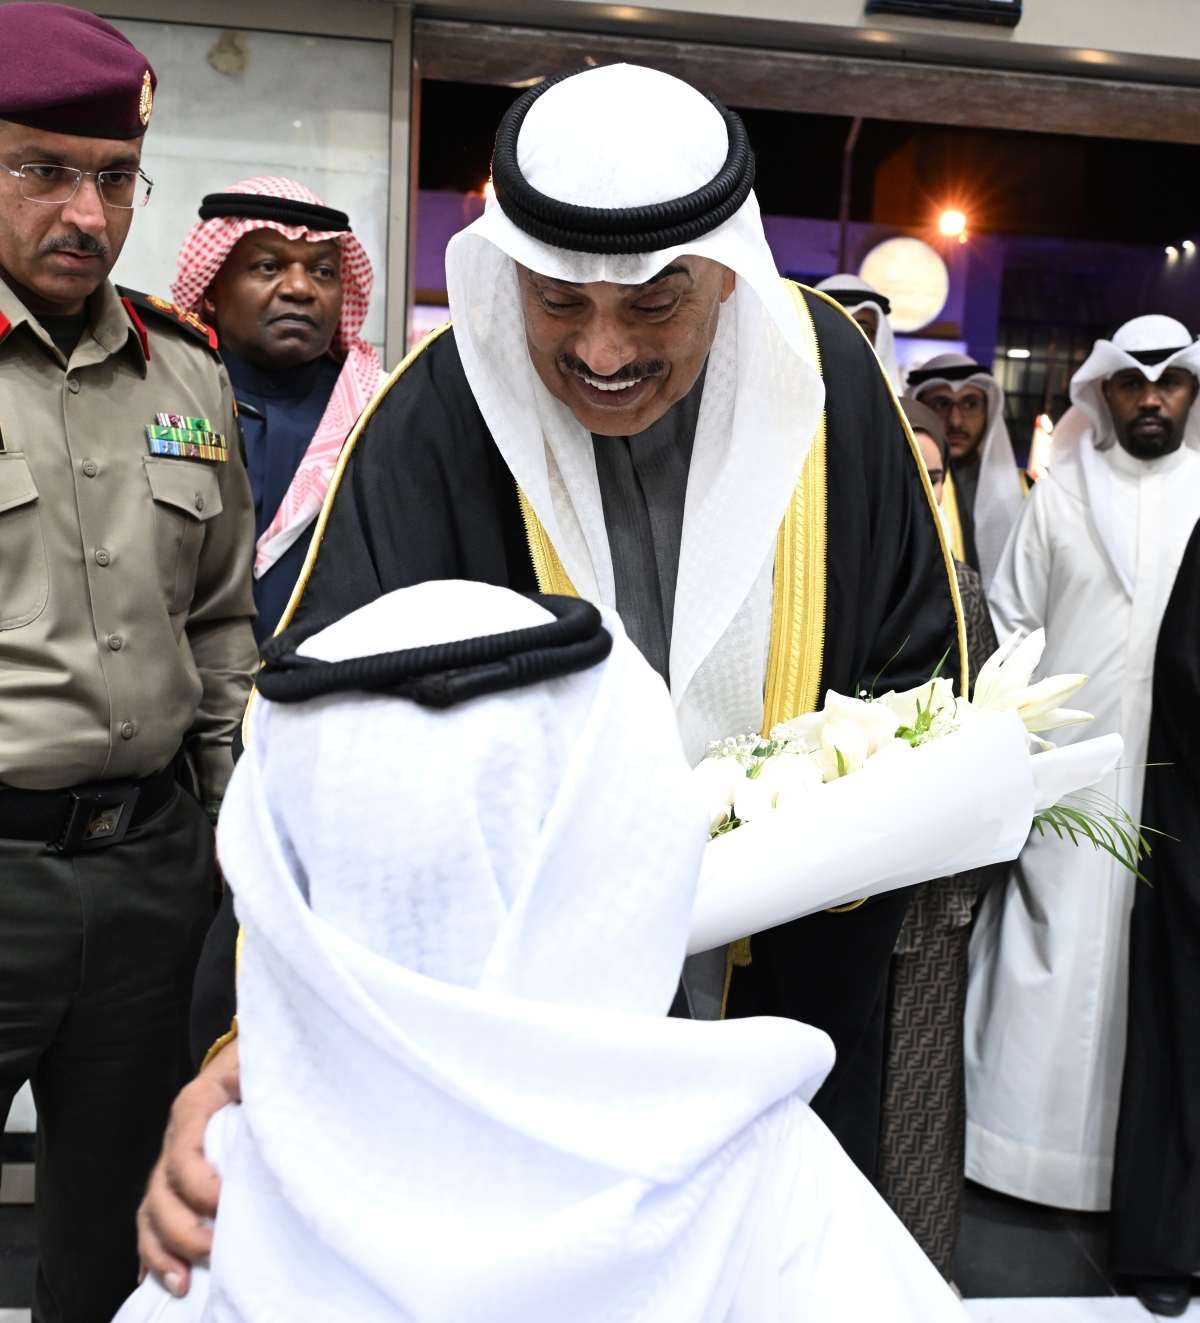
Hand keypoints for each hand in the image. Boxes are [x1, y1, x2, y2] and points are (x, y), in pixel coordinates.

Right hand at [137, 1038, 239, 1295]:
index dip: (200, 1186)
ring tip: (183, 1282)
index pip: (184, 1155)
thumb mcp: (257, 1059)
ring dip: (163, 1251)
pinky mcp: (177, 1181)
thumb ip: (253, 1073)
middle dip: (183, 1230)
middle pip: (161, 1193)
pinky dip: (154, 1252)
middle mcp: (176, 1137)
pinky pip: (154, 1220)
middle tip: (214, 1253)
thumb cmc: (255, 1060)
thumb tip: (244, 1081)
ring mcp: (172, 1161)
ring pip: (152, 1212)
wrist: (246, 1056)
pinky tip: (162, 1278)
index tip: (225, 1206)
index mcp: (195, 1106)